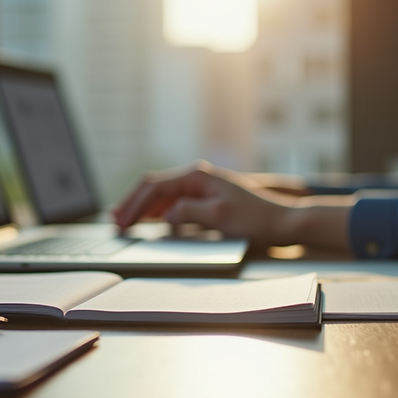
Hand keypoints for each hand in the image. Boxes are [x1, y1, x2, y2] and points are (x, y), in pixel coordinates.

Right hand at [113, 162, 351, 248]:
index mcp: (197, 175)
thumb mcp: (219, 217)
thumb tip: (167, 215)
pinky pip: (174, 202)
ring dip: (142, 208)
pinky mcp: (206, 198)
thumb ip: (189, 213)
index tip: (121, 222)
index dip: (135, 205)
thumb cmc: (255, 219)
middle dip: (133, 204)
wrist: (282, 222)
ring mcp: (201, 186)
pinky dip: (158, 211)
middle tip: (115, 222)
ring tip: (124, 221)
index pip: (155, 187)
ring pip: (162, 195)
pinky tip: (149, 221)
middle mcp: (196, 176)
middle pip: (154, 187)